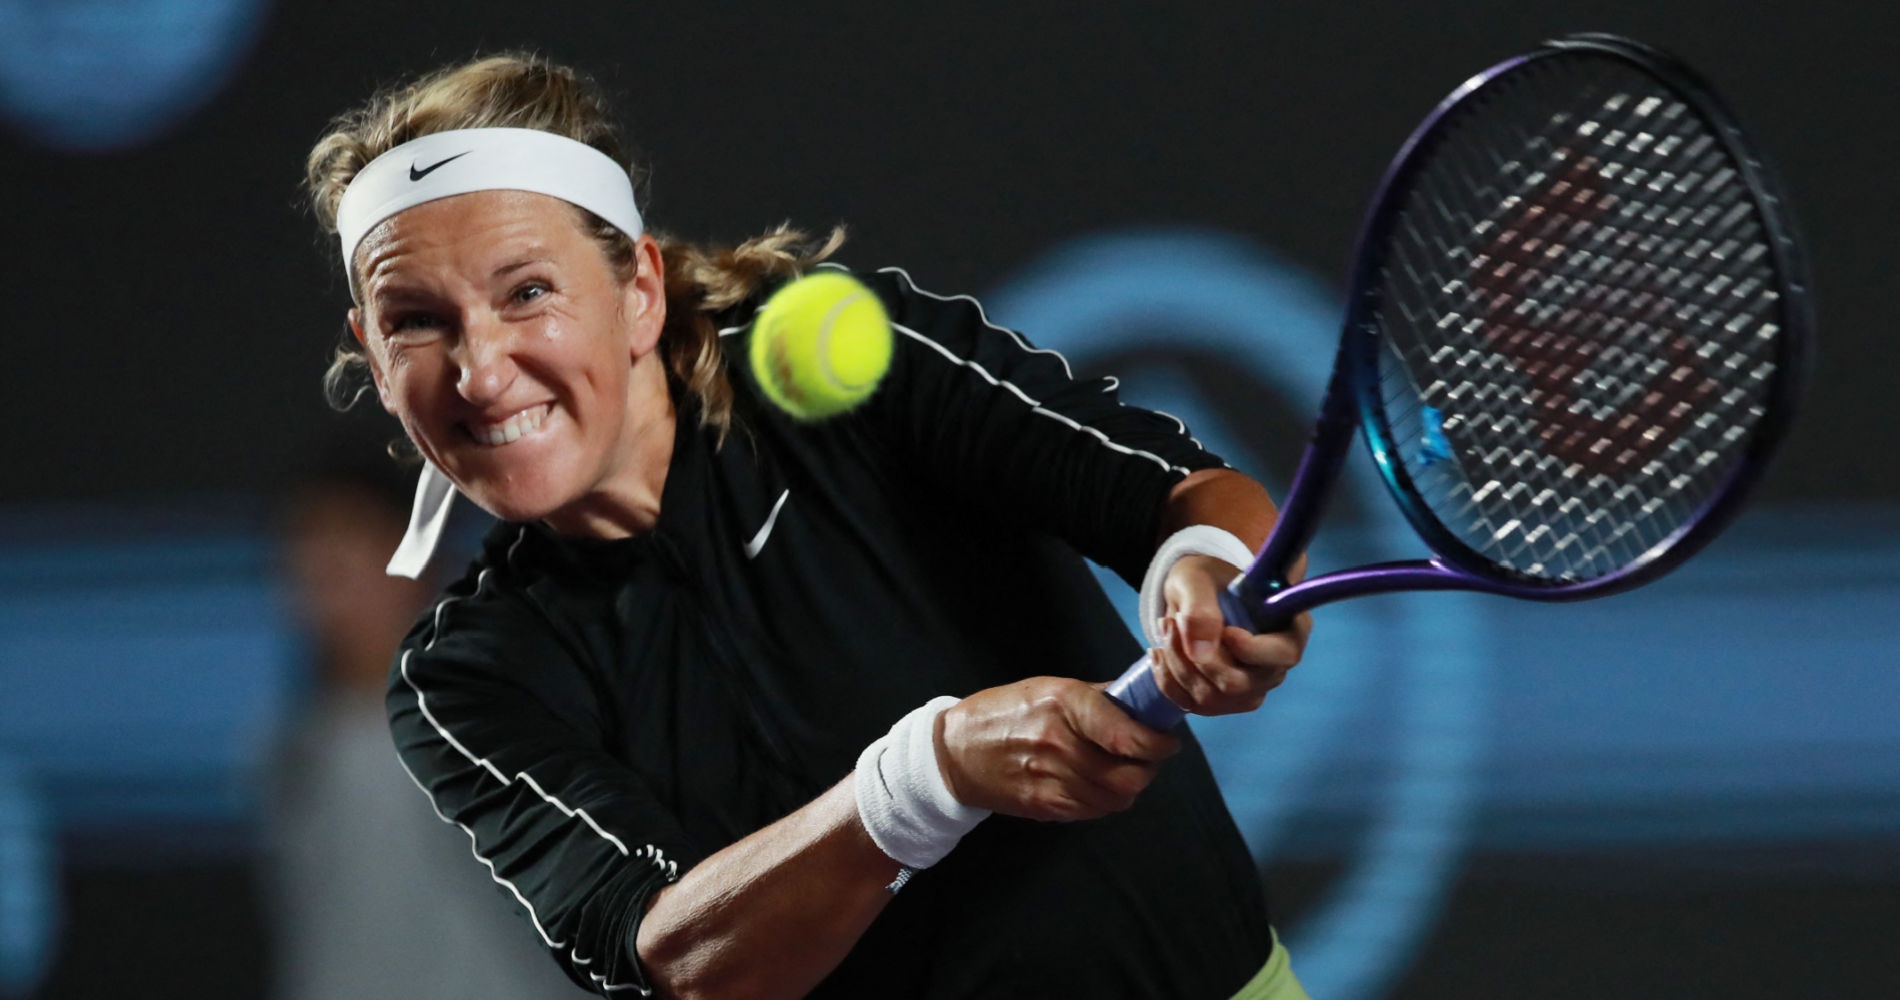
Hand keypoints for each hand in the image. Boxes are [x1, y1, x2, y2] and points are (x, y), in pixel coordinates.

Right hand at [935, 677, 1179, 821]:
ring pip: (1116, 799)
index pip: (1127, 735)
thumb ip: (1097, 697)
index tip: (1167, 741)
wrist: (955, 751)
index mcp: (1065, 704)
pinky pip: (1093, 811)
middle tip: (1149, 757)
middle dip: (1148, 768)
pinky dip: (1106, 801)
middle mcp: (1060, 743)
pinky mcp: (1045, 805)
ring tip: (1125, 771)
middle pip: (1128, 775)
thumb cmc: (1005, 712)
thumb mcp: (1049, 687)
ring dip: (1129, 787)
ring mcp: (1051, 778)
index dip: (1157, 744)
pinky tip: (1100, 785)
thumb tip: (1141, 700)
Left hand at [1150, 554, 1309, 715]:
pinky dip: (1167, 680)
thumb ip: (1200, 608)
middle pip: (1239, 685)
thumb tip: (1201, 652)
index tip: (1224, 630)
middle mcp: (1274, 666)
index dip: (1250, 649)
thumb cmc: (1207, 579)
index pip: (1284, 656)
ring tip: (1165, 629)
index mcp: (1289, 629)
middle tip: (1171, 621)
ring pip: (1211, 698)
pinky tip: (1159, 653)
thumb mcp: (1197, 579)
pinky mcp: (1223, 701)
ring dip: (1177, 666)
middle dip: (1196, 659)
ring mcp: (1250, 688)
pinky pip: (1192, 705)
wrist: (1195, 592)